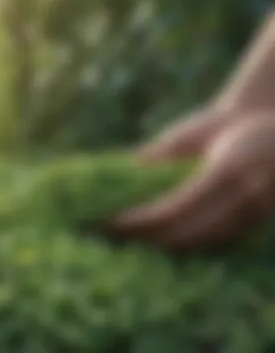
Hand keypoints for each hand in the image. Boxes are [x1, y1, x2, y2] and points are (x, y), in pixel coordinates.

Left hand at [110, 112, 274, 250]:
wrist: (268, 128)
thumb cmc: (224, 123)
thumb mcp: (191, 133)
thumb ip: (159, 155)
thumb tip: (123, 169)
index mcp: (226, 170)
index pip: (172, 210)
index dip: (139, 221)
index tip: (111, 221)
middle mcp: (243, 198)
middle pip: (183, 235)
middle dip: (144, 238)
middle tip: (112, 234)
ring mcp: (252, 215)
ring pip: (198, 244)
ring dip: (161, 246)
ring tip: (130, 239)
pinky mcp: (253, 224)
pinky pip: (211, 243)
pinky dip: (182, 245)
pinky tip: (160, 240)